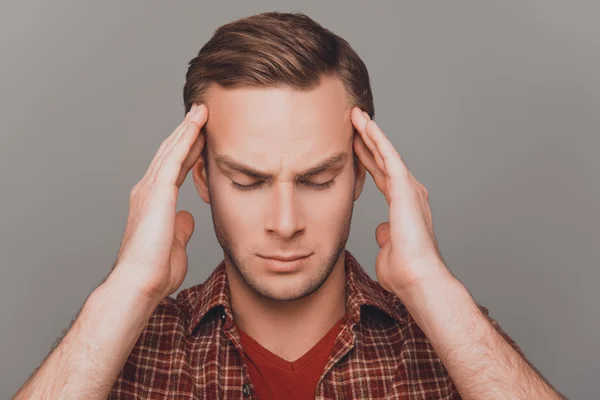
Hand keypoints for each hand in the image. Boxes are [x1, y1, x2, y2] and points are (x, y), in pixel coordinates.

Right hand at [110, 104, 207, 300]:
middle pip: (170, 154)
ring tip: (201, 111)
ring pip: (171, 150)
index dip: (187, 150)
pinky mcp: (157, 192)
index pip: (173, 169)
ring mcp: (150, 190)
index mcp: (153, 203)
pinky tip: (197, 124)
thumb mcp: (175, 244)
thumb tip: (188, 218)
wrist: (140, 283)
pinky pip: (174, 158)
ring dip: (187, 129)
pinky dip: (185, 138)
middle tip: (200, 113)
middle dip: (186, 133)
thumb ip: (181, 228)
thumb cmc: (155, 271)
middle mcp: (148, 191)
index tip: (201, 136)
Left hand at [351, 108, 450, 295]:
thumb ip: (386, 236)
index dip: (367, 158)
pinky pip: (389, 157)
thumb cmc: (404, 271)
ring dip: (370, 133)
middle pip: (383, 159)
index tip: (353, 145)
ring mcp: (409, 188)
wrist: (417, 278)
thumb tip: (381, 230)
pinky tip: (366, 125)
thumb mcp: (389, 249)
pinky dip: (377, 139)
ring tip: (355, 115)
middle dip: (367, 140)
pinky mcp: (405, 188)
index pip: (381, 175)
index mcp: (403, 206)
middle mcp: (409, 193)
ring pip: (385, 153)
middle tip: (352, 121)